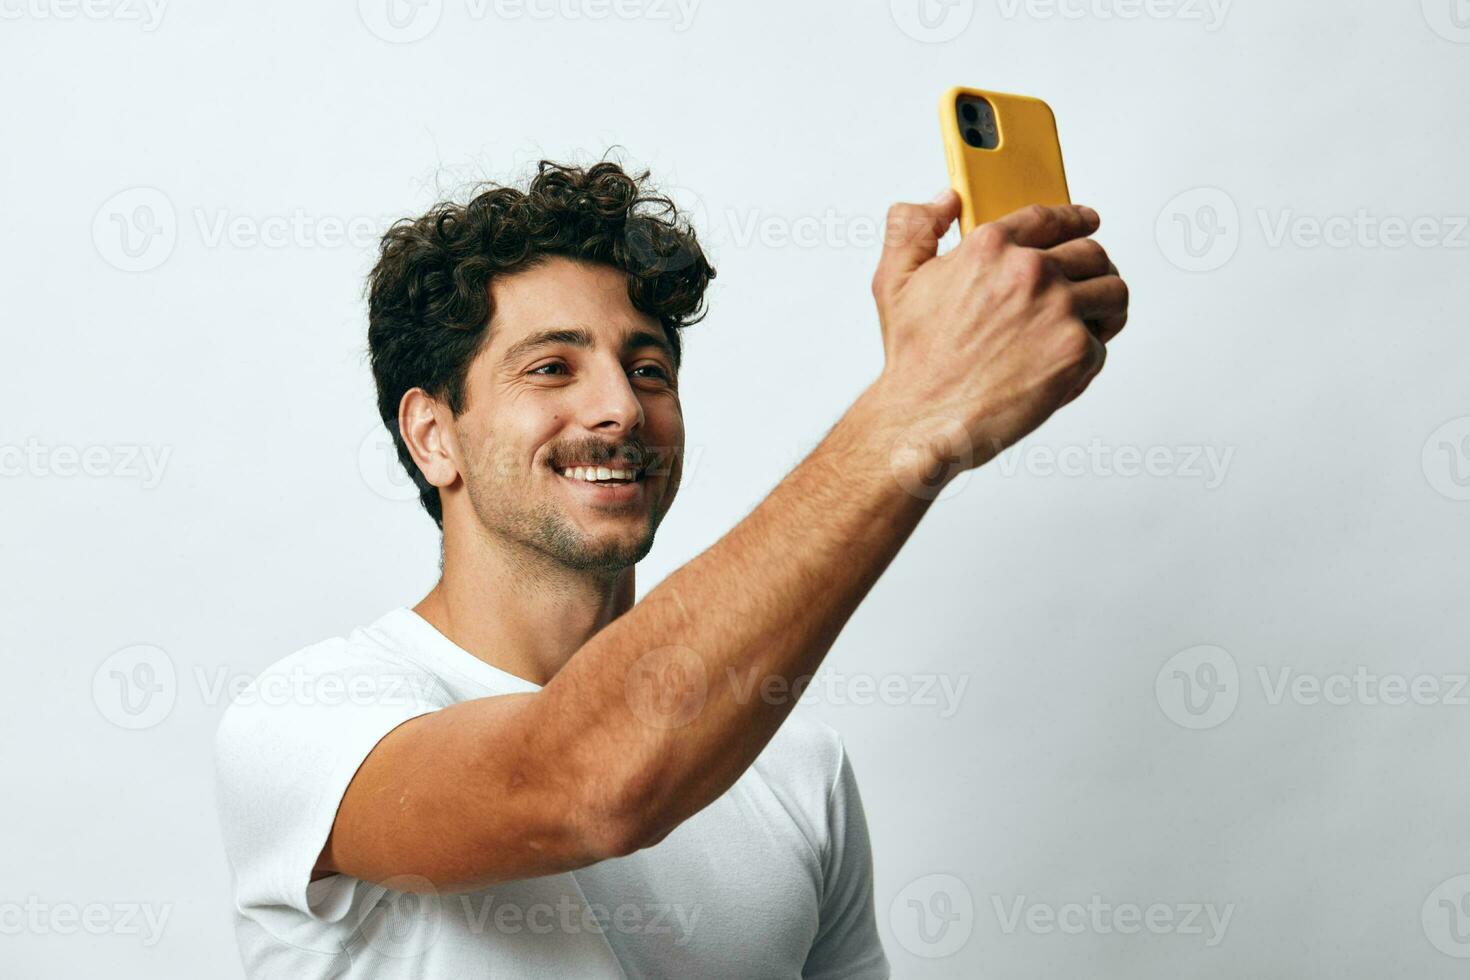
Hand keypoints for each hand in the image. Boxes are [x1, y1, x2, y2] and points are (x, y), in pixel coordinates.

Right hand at [868, 191, 1128, 477]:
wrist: (926, 418)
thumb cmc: (915, 360)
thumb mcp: (895, 281)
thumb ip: (914, 228)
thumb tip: (943, 200)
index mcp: (990, 247)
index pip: (1049, 217)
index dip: (1074, 218)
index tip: (1087, 223)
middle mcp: (1029, 271)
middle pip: (1092, 252)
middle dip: (1094, 268)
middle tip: (1088, 286)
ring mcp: (1058, 310)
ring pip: (1113, 292)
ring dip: (1106, 307)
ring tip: (1092, 322)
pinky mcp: (1076, 351)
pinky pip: (1104, 344)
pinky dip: (1088, 358)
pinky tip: (1063, 366)